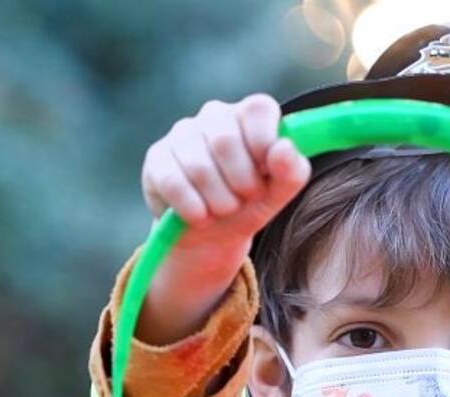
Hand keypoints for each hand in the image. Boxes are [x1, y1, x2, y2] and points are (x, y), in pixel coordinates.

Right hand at [136, 94, 310, 343]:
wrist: (212, 234)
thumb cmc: (249, 204)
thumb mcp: (277, 195)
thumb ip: (291, 173)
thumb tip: (285, 147)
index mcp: (249, 116)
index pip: (259, 108)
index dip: (264, 143)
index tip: (266, 173)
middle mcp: (214, 116)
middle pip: (225, 139)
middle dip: (241, 181)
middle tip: (246, 199)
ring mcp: (182, 133)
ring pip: (198, 165)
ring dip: (218, 200)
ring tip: (224, 210)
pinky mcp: (157, 157)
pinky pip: (173, 182)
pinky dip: (192, 208)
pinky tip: (200, 217)